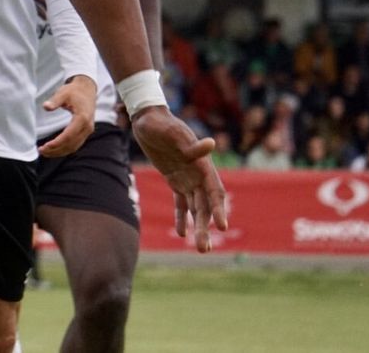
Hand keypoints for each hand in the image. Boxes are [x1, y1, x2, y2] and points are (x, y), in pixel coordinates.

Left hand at [37, 75, 95, 157]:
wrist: (87, 90)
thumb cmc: (74, 91)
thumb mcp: (63, 93)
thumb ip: (54, 101)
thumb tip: (46, 107)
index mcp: (82, 118)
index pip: (69, 136)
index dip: (57, 143)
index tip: (45, 146)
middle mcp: (87, 127)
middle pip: (71, 144)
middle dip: (56, 150)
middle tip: (41, 151)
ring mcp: (88, 130)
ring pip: (74, 147)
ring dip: (60, 151)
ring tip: (45, 152)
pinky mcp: (86, 132)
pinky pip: (76, 144)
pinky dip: (65, 149)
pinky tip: (55, 149)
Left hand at [130, 106, 228, 252]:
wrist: (147, 118)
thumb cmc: (160, 123)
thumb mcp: (172, 132)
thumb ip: (190, 143)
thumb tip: (211, 145)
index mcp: (202, 164)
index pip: (214, 190)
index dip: (218, 207)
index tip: (221, 225)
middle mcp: (198, 174)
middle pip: (206, 204)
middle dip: (207, 226)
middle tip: (205, 249)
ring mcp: (187, 178)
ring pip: (196, 207)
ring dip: (199, 227)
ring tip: (201, 249)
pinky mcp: (175, 180)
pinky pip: (181, 203)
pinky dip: (182, 218)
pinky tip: (182, 233)